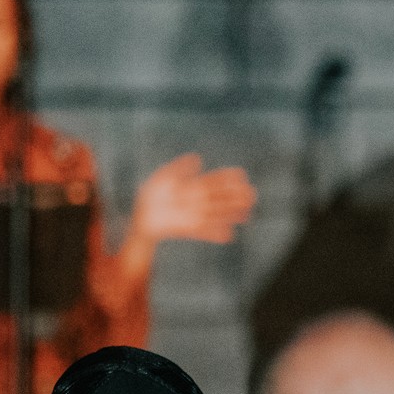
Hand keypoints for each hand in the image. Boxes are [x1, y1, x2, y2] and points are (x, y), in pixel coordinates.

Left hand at [129, 154, 257, 244]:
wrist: (141, 217)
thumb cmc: (150, 195)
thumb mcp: (163, 177)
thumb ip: (180, 168)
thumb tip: (198, 158)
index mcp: (192, 185)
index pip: (213, 180)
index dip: (228, 178)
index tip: (242, 176)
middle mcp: (196, 201)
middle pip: (219, 198)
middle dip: (235, 197)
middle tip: (252, 195)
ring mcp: (193, 215)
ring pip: (216, 214)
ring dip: (232, 214)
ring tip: (247, 214)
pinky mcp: (188, 229)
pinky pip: (205, 232)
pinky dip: (216, 234)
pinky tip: (229, 235)